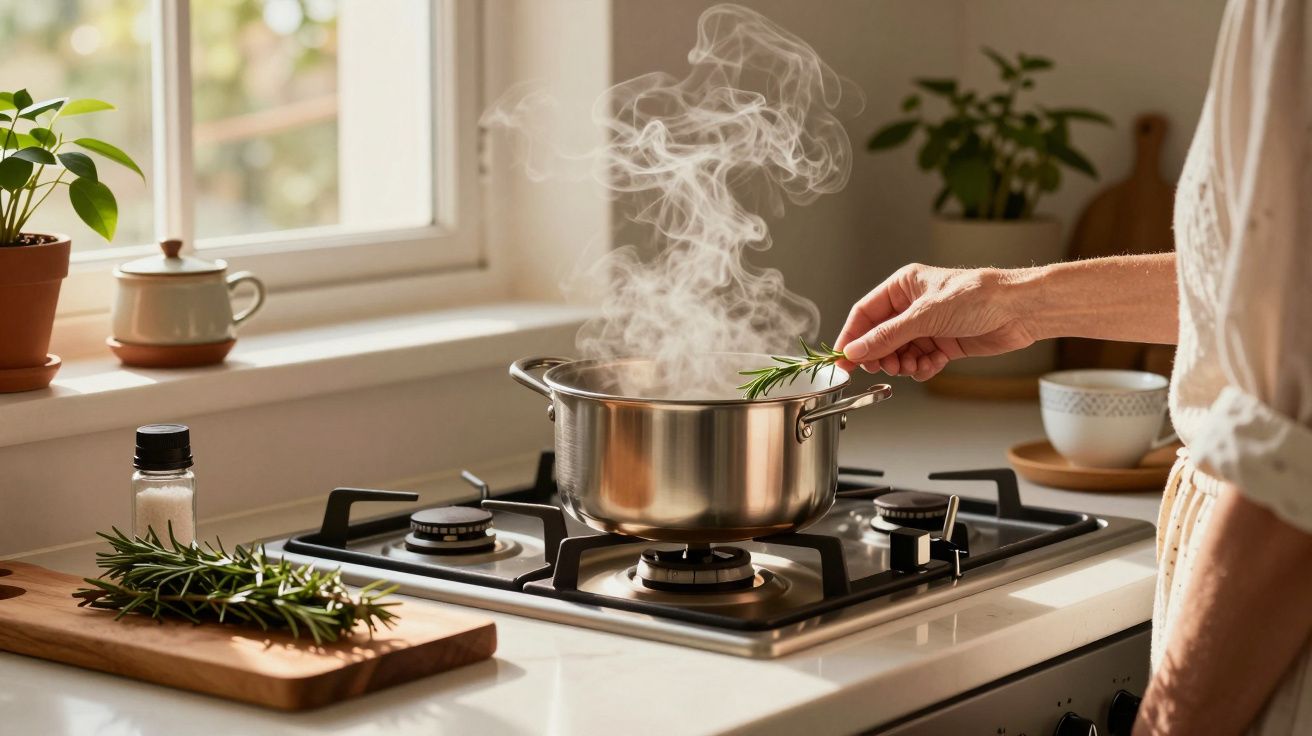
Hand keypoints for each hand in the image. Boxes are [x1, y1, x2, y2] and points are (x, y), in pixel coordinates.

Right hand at [834, 263, 1038, 380]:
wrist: (1019, 311)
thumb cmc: (977, 297)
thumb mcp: (925, 316)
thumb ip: (887, 336)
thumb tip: (855, 351)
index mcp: (902, 287)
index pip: (865, 314)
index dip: (852, 338)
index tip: (842, 361)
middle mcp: (912, 306)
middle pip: (879, 338)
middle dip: (881, 356)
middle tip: (885, 368)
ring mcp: (927, 326)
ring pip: (898, 353)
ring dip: (903, 364)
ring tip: (914, 366)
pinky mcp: (942, 344)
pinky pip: (919, 362)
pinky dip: (922, 368)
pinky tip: (933, 365)